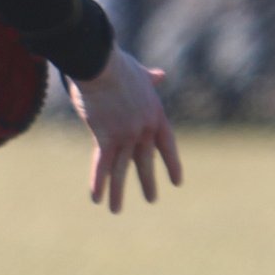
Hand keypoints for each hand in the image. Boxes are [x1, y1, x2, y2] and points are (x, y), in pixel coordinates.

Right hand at [68, 47, 182, 213]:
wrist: (99, 63)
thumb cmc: (116, 64)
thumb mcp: (139, 73)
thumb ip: (150, 79)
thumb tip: (160, 75)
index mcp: (155, 115)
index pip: (167, 146)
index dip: (171, 164)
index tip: (177, 182)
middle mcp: (143, 129)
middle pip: (145, 161)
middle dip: (146, 182)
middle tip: (151, 199)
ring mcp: (126, 135)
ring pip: (121, 170)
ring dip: (119, 192)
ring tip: (117, 211)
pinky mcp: (105, 137)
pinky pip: (102, 165)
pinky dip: (98, 183)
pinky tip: (97, 199)